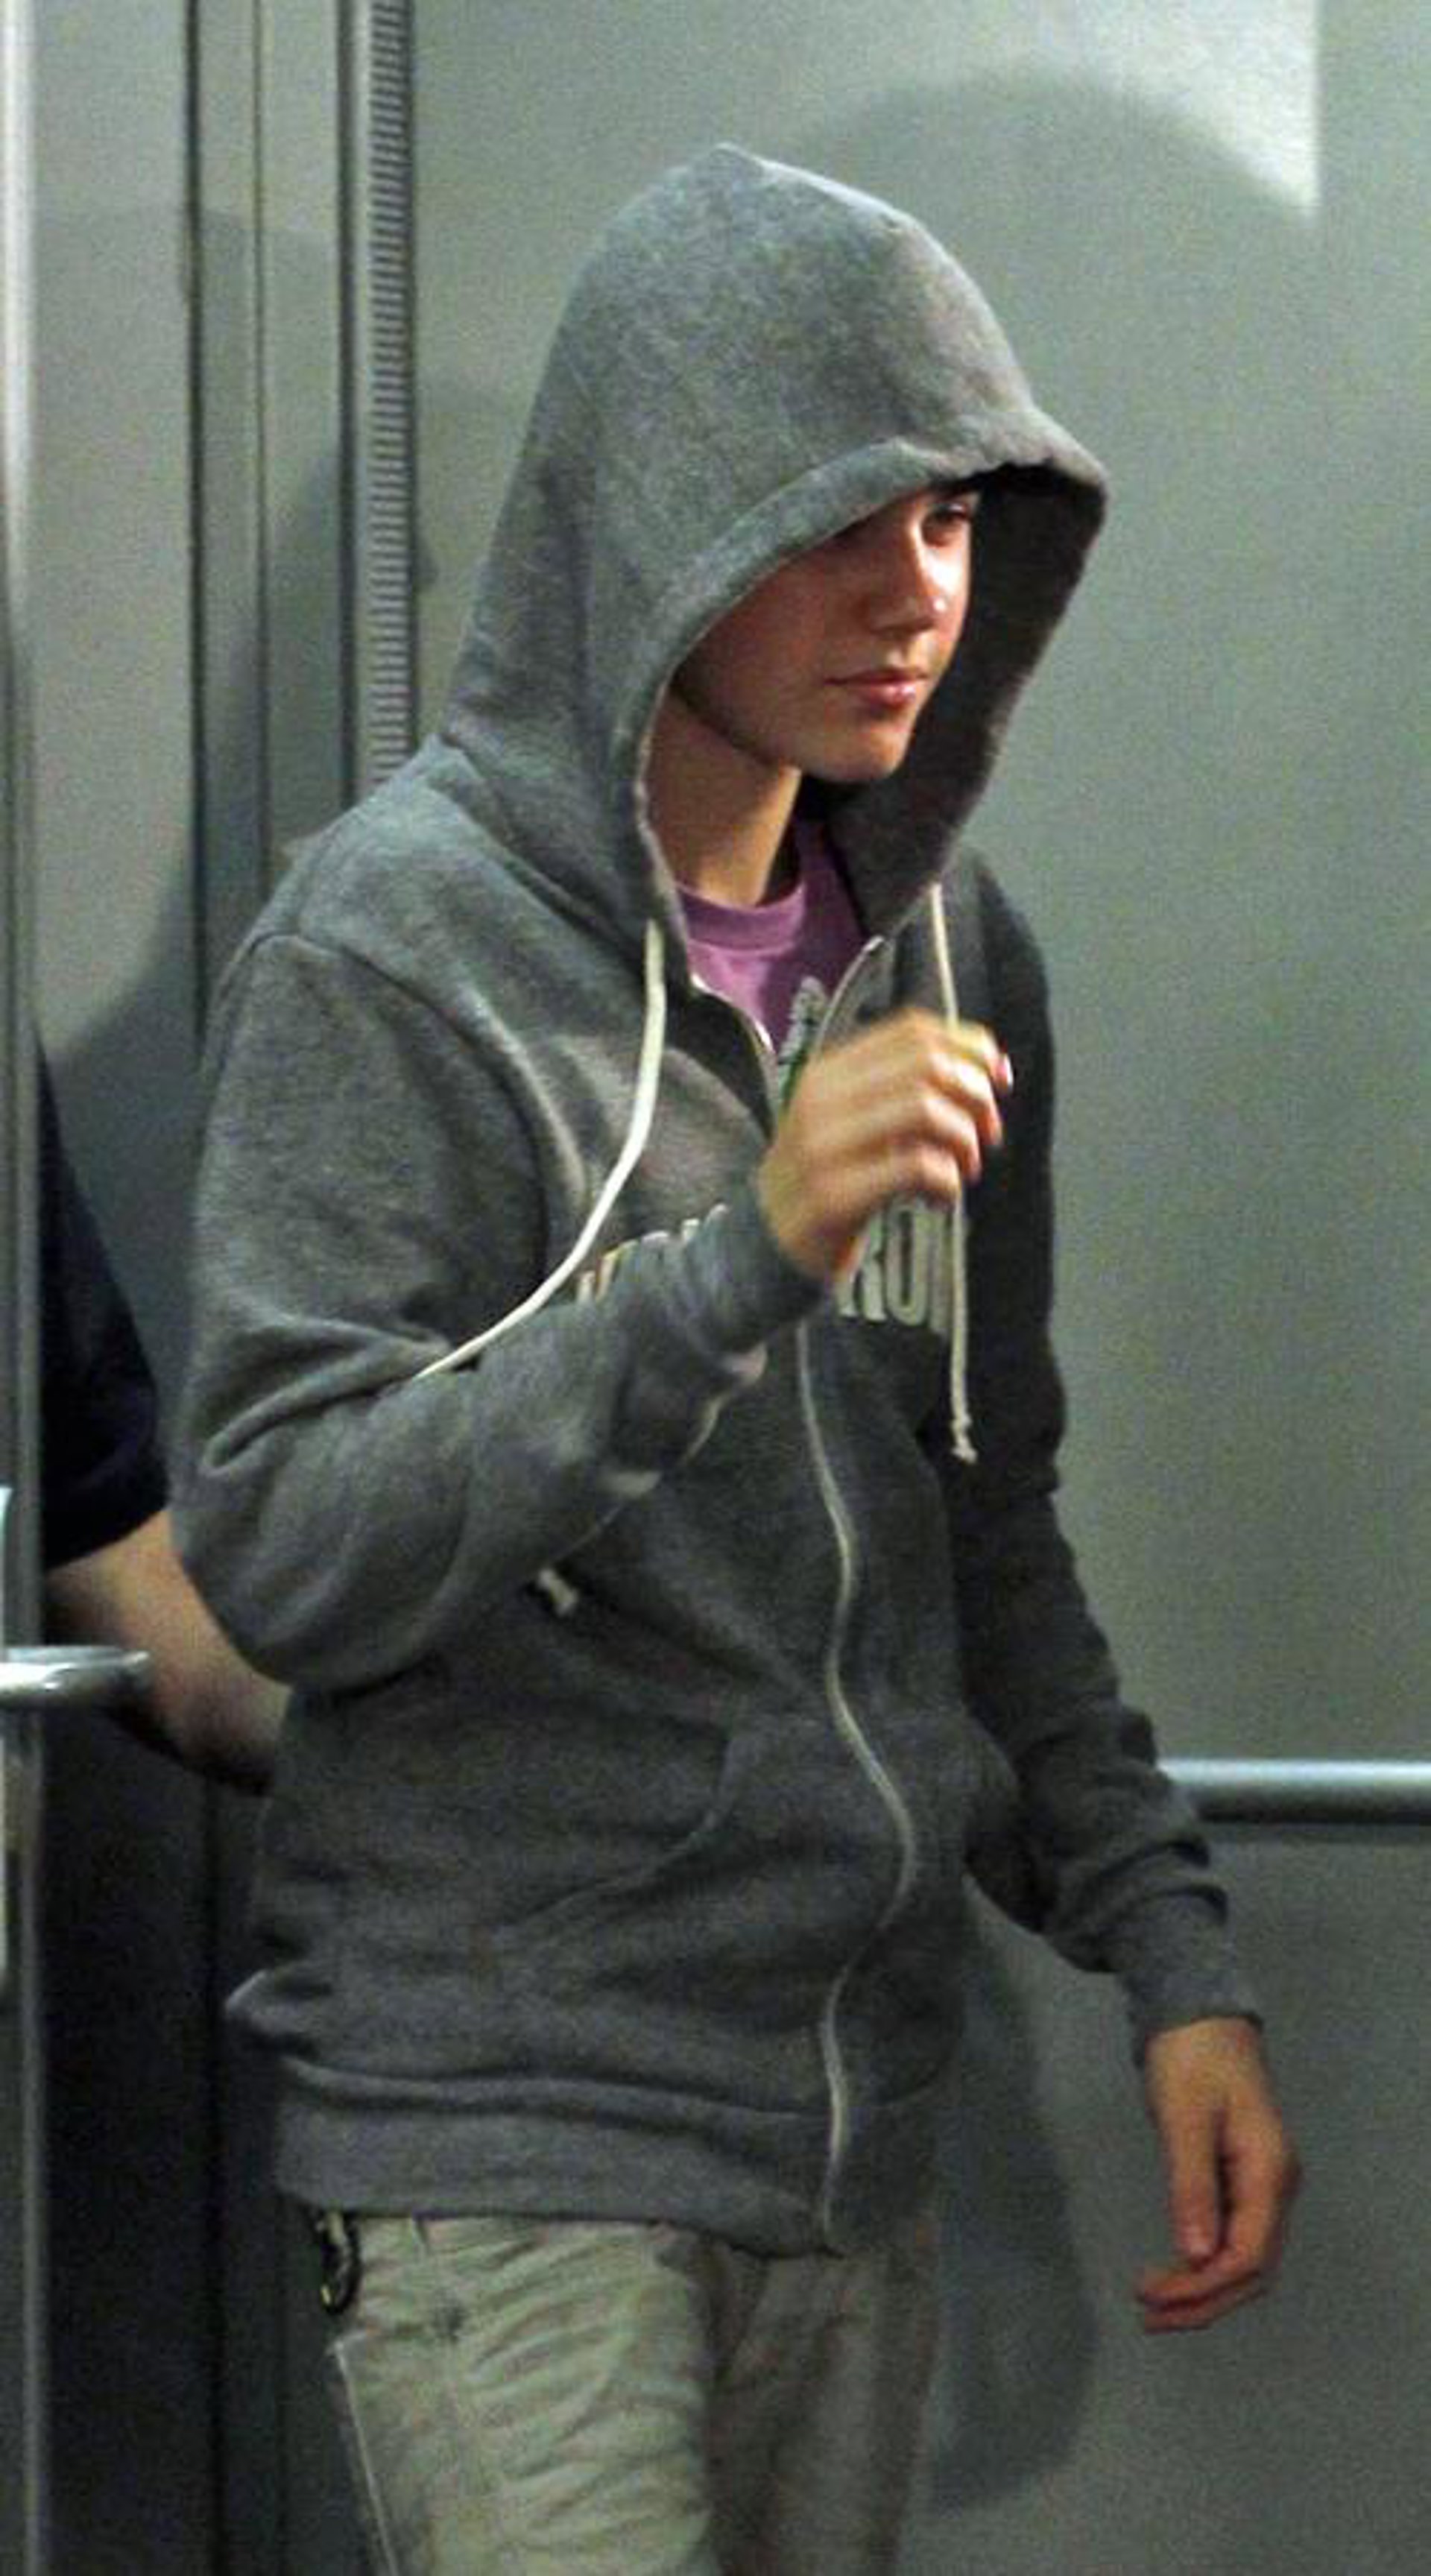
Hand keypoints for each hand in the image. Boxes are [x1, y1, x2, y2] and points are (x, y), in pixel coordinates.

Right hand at [756, 1007, 1011, 1279]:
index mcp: (828, 1072)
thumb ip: (902, 1090)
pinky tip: (941, 1198)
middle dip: (975, 1095)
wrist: (766, 1246)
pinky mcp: (834, 1196)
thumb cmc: (829, 1181)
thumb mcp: (851, 1120)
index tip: (998, 1077)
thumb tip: (987, 1065)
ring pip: (924, 1109)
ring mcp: (823, 1147)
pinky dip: (948, 1181)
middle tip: (987, 1130)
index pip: (911, 1030)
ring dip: (964, 1139)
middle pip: (925, 1065)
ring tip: (965, 1167)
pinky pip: (916, 1167)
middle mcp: (821, 1100)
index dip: (968, 1046)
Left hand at [1138, 2017, 1299, 2333]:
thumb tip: (1197, 2256)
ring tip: (1153, 2308)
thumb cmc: (1191, 2058)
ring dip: (1203, 2290)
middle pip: (1251, 2269)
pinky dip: (1203, 2264)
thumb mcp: (1185, 2119)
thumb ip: (1192, 2186)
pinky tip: (1174, 2273)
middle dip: (1203, 2301)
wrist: (1200, 2012)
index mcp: (1269, 2173)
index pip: (1249, 2255)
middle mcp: (1274, 2186)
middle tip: (1148, 2317)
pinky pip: (1232, 2238)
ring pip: (1243, 2259)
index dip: (1204, 2287)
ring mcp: (1261, 2184)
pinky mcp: (1241, 2179)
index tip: (1153, 2298)